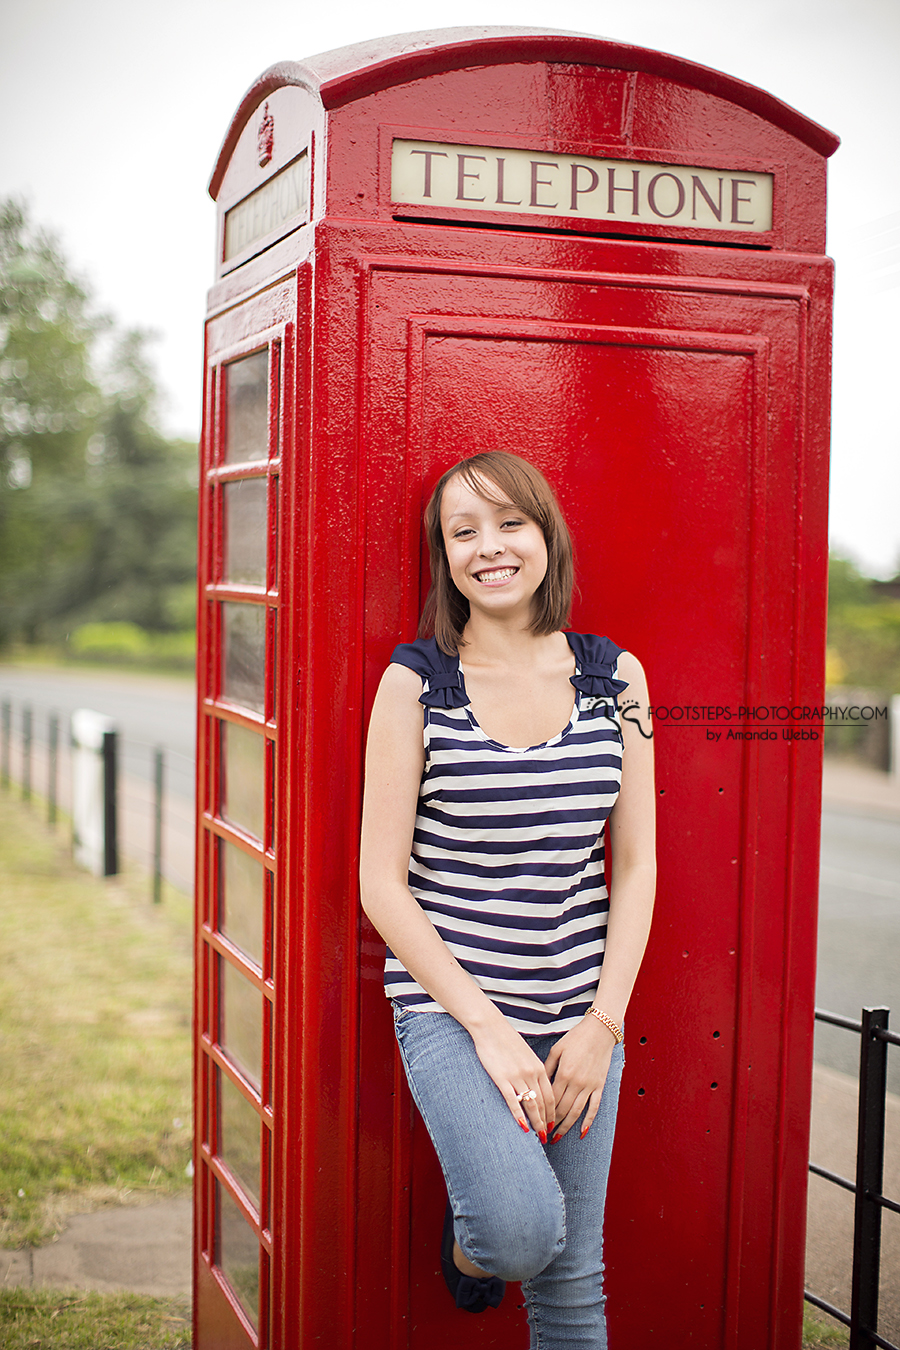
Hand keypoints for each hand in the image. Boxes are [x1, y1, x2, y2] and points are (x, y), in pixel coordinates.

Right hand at [471, 1020, 555, 1139]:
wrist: (490, 1027)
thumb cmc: (507, 1040)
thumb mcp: (526, 1054)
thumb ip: (533, 1069)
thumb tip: (536, 1085)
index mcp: (538, 1067)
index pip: (550, 1095)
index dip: (553, 1111)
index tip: (553, 1123)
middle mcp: (531, 1073)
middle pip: (543, 1103)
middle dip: (546, 1121)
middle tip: (547, 1135)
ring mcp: (517, 1076)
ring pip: (531, 1105)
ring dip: (536, 1122)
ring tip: (538, 1136)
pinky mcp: (503, 1078)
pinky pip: (513, 1101)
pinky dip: (519, 1115)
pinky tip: (522, 1126)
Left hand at [543, 1016, 614, 1141]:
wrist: (599, 1031)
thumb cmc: (575, 1038)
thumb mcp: (557, 1050)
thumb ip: (547, 1068)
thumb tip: (539, 1085)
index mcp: (564, 1073)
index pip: (551, 1099)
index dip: (543, 1112)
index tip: (535, 1121)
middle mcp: (577, 1083)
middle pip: (562, 1109)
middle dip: (552, 1124)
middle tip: (543, 1135)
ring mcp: (590, 1086)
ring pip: (576, 1112)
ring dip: (566, 1127)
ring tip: (557, 1138)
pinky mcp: (599, 1086)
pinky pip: (594, 1107)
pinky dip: (588, 1121)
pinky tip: (581, 1132)